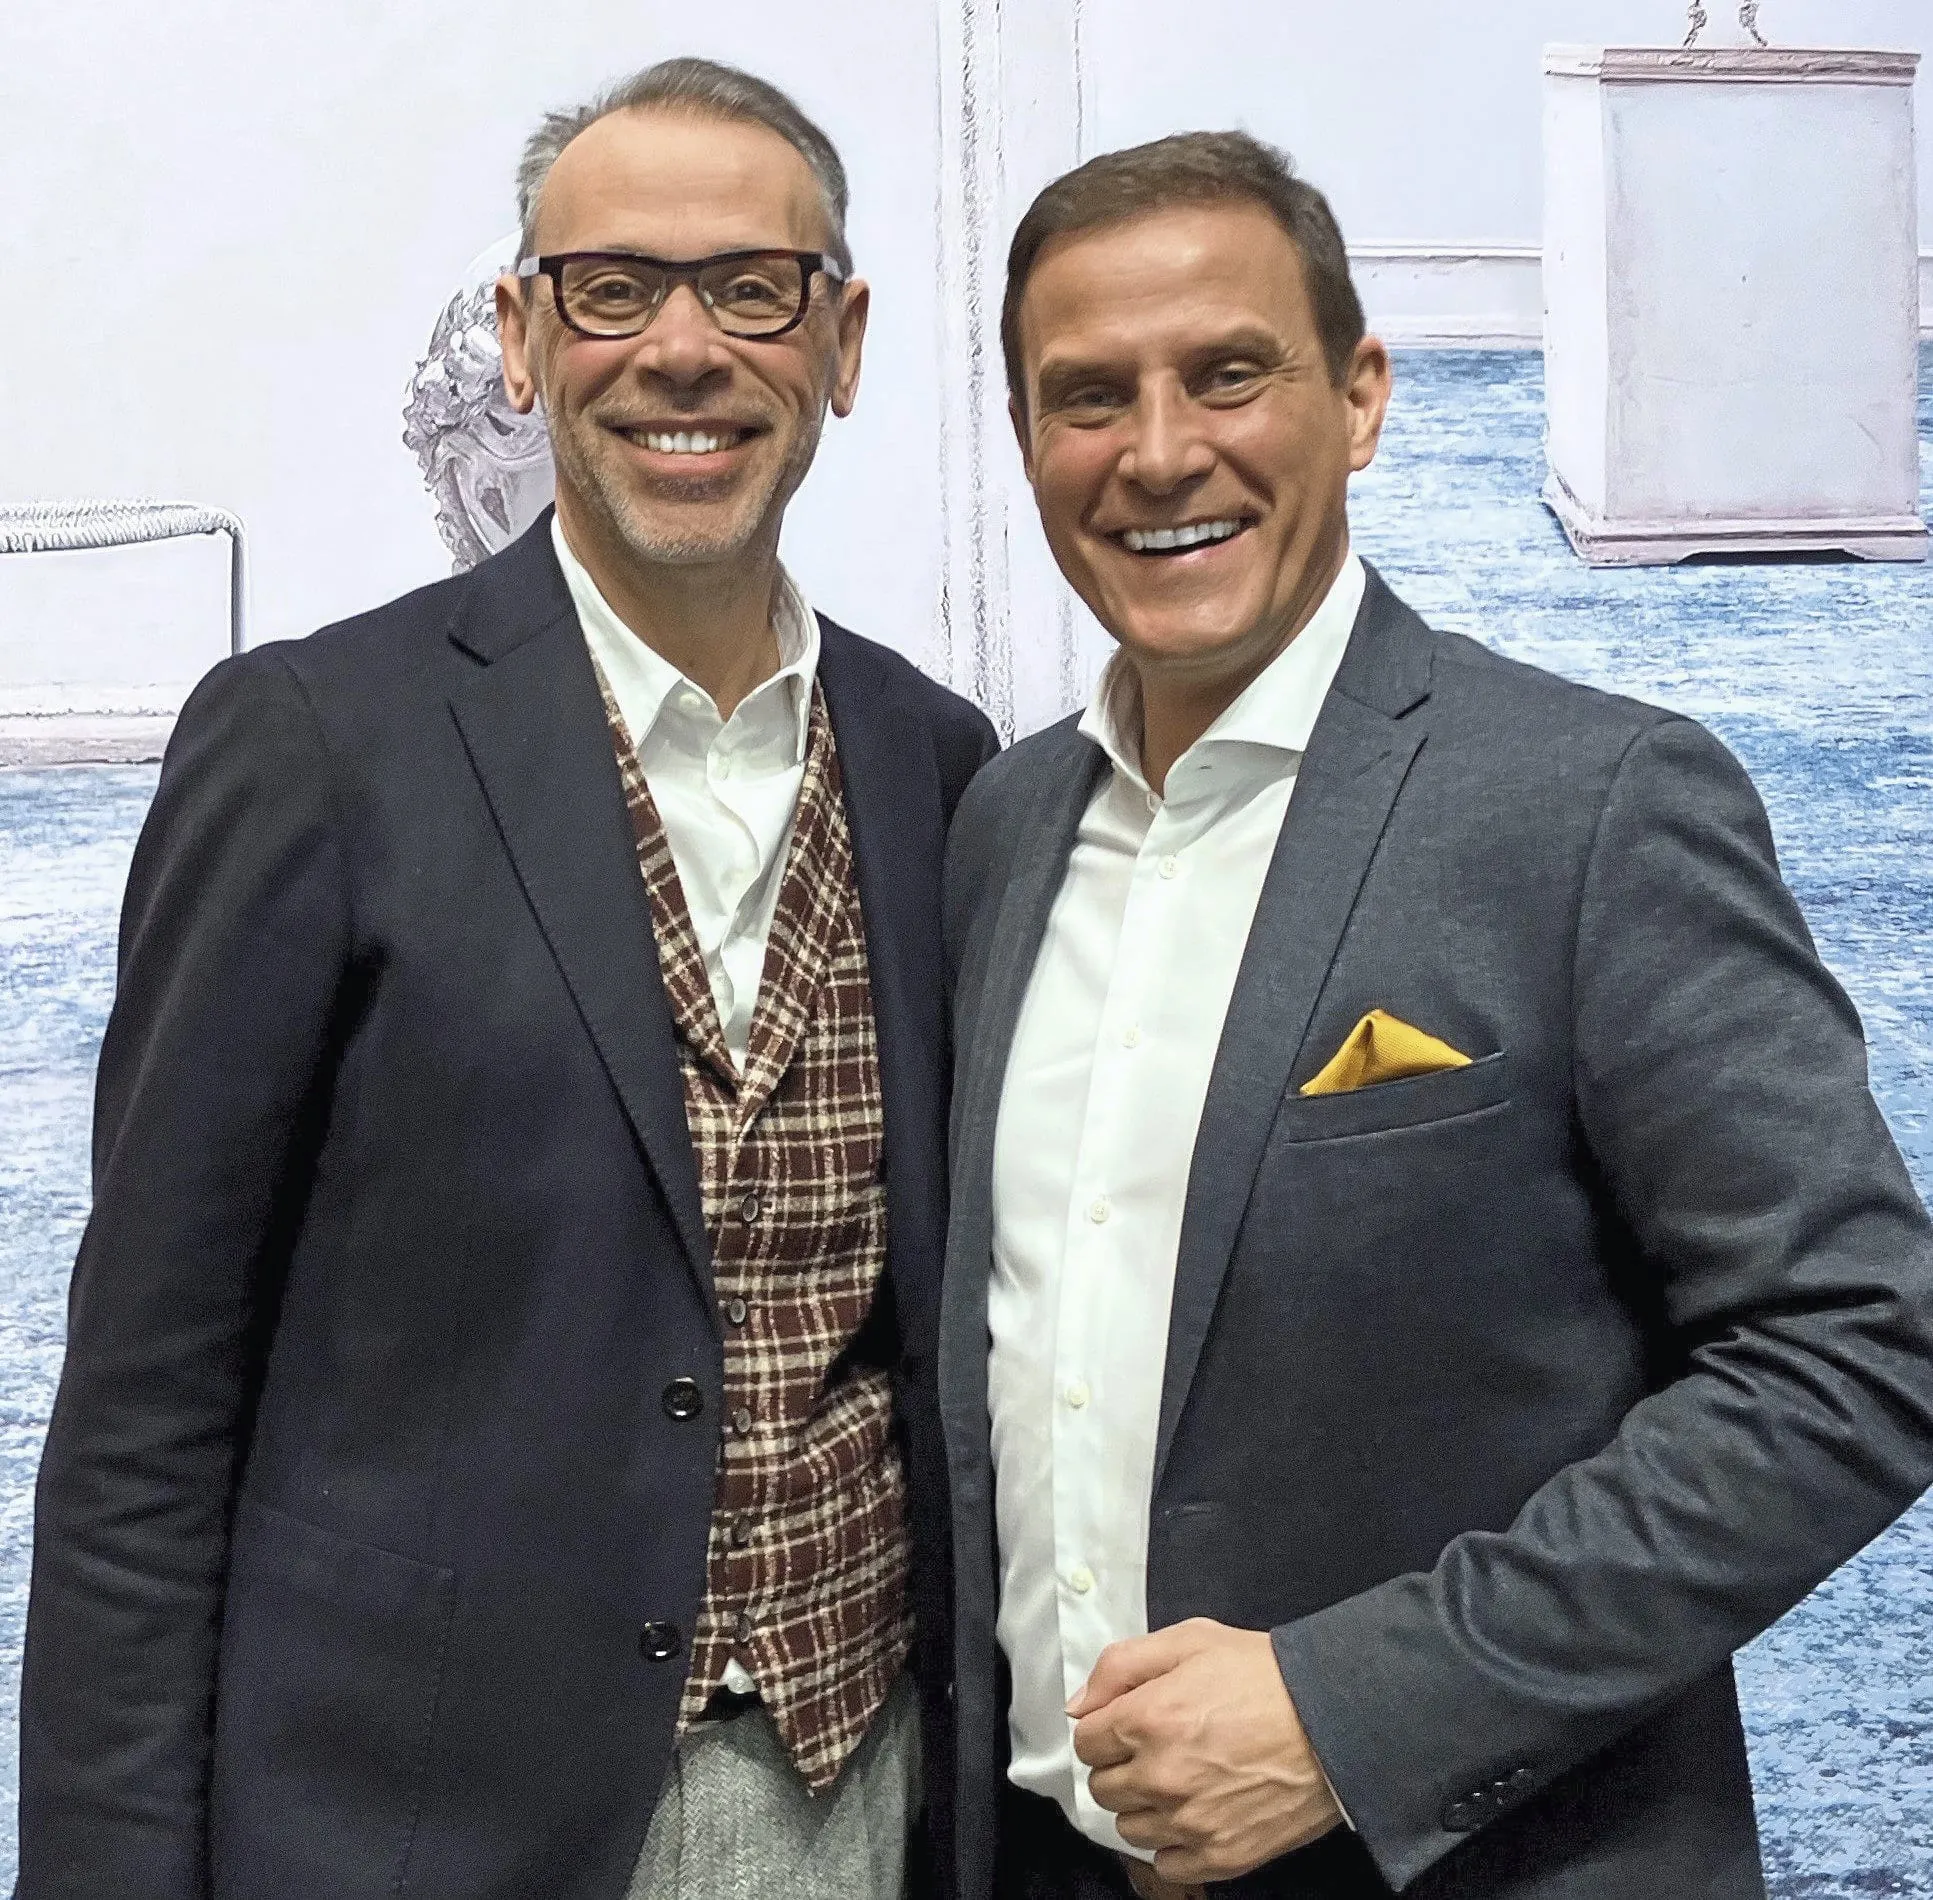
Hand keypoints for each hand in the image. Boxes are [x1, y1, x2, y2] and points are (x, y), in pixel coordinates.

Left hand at [1070, 1618, 1341, 1884]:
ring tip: (1178, 1780)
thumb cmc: (1263, 1675)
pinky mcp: (1220, 1855)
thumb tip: (1080, 1704)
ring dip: (1143, 1806)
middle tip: (1155, 1749)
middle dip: (1120, 1766)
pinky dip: (1172, 1844)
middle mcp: (1161, 1775)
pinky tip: (1195, 1814)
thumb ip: (1121, 1665)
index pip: (1086, 1742)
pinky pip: (1166, 1863)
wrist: (1333, 1719)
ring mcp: (1190, 1821)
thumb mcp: (1190, 1640)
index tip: (1126, 1724)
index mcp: (1147, 1718)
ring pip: (1129, 1827)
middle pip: (1103, 1788)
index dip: (1104, 1729)